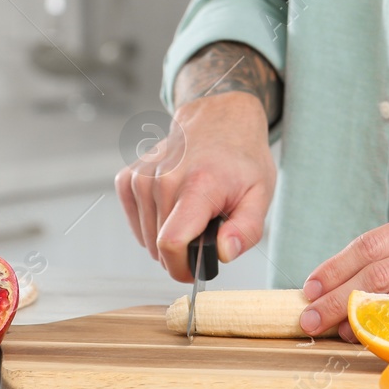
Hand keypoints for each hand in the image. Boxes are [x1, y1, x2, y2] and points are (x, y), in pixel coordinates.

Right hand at [113, 91, 274, 282]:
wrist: (218, 119)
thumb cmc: (241, 159)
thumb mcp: (260, 195)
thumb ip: (246, 229)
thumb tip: (224, 253)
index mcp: (198, 185)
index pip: (171, 242)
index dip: (181, 267)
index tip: (195, 269)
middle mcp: (163, 179)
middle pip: (159, 246)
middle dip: (182, 251)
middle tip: (205, 229)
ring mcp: (142, 177)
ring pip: (146, 238)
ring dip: (168, 236)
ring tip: (192, 212)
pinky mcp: (128, 178)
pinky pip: (135, 221)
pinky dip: (152, 223)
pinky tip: (172, 206)